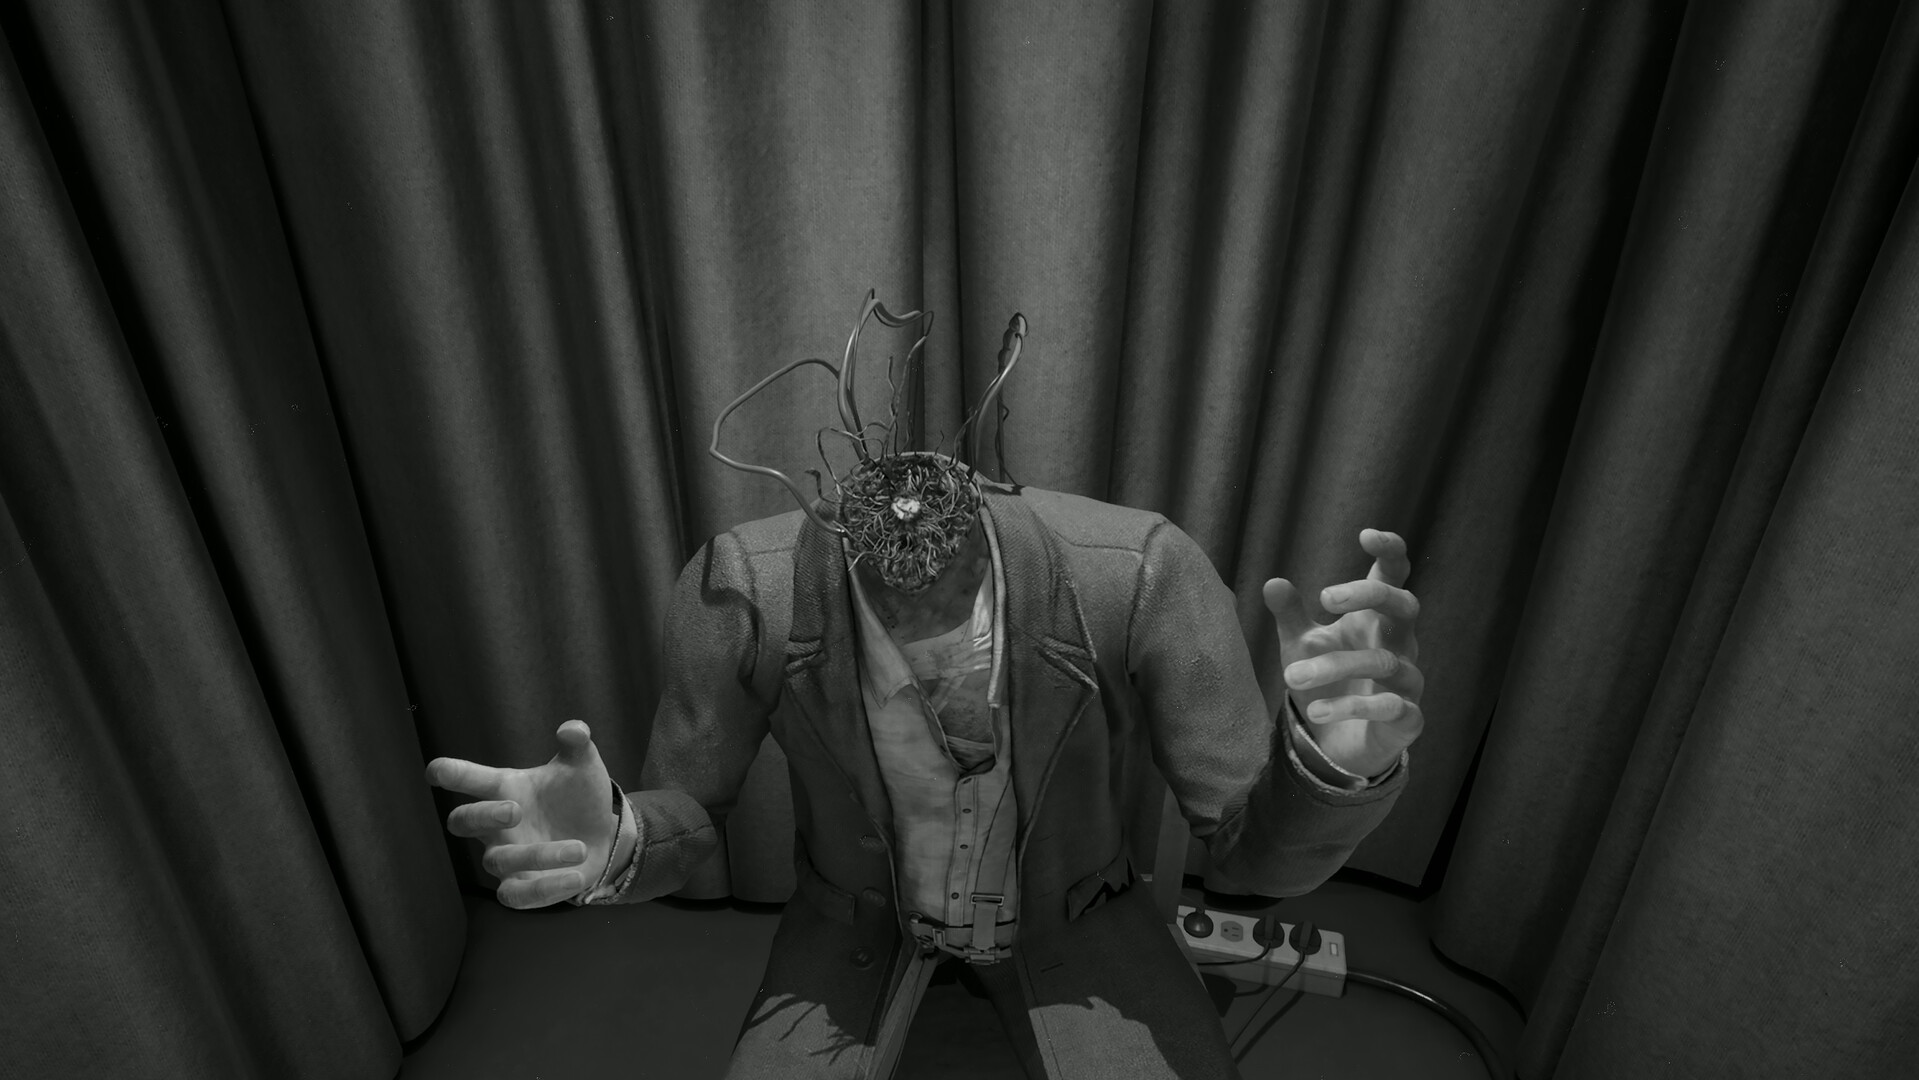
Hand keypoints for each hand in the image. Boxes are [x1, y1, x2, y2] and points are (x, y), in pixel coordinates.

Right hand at [425, 720, 618, 908]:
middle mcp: (497, 826)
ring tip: (577, 848)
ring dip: (537, 855)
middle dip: (483, 815)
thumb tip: (573, 729)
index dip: (452, 774)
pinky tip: (576, 876)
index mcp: (506, 789)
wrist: (602, 835)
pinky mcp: (522, 888)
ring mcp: (506, 859)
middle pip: (463, 822)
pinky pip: (517, 897)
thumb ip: (578, 743)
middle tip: (515, 809)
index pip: (470, 780)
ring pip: (498, 861)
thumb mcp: (583, 765)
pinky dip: (545, 889)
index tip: (436, 770)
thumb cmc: (578, 796)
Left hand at [1262, 529, 1423, 779]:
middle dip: (1369, 595)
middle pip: (1405, 605)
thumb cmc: (1327, 681)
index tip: (1365, 534)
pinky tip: (1317, 712)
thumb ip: (1291, 615)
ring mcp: (1409, 680)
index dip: (1390, 552)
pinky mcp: (1408, 719)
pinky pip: (1390, 707)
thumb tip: (1272, 582)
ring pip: (1385, 661)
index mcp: (1376, 618)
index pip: (1394, 576)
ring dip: (1335, 665)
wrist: (1338, 743)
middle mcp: (1399, 644)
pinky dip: (1352, 707)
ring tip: (1290, 675)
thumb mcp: (1302, 645)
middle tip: (1326, 597)